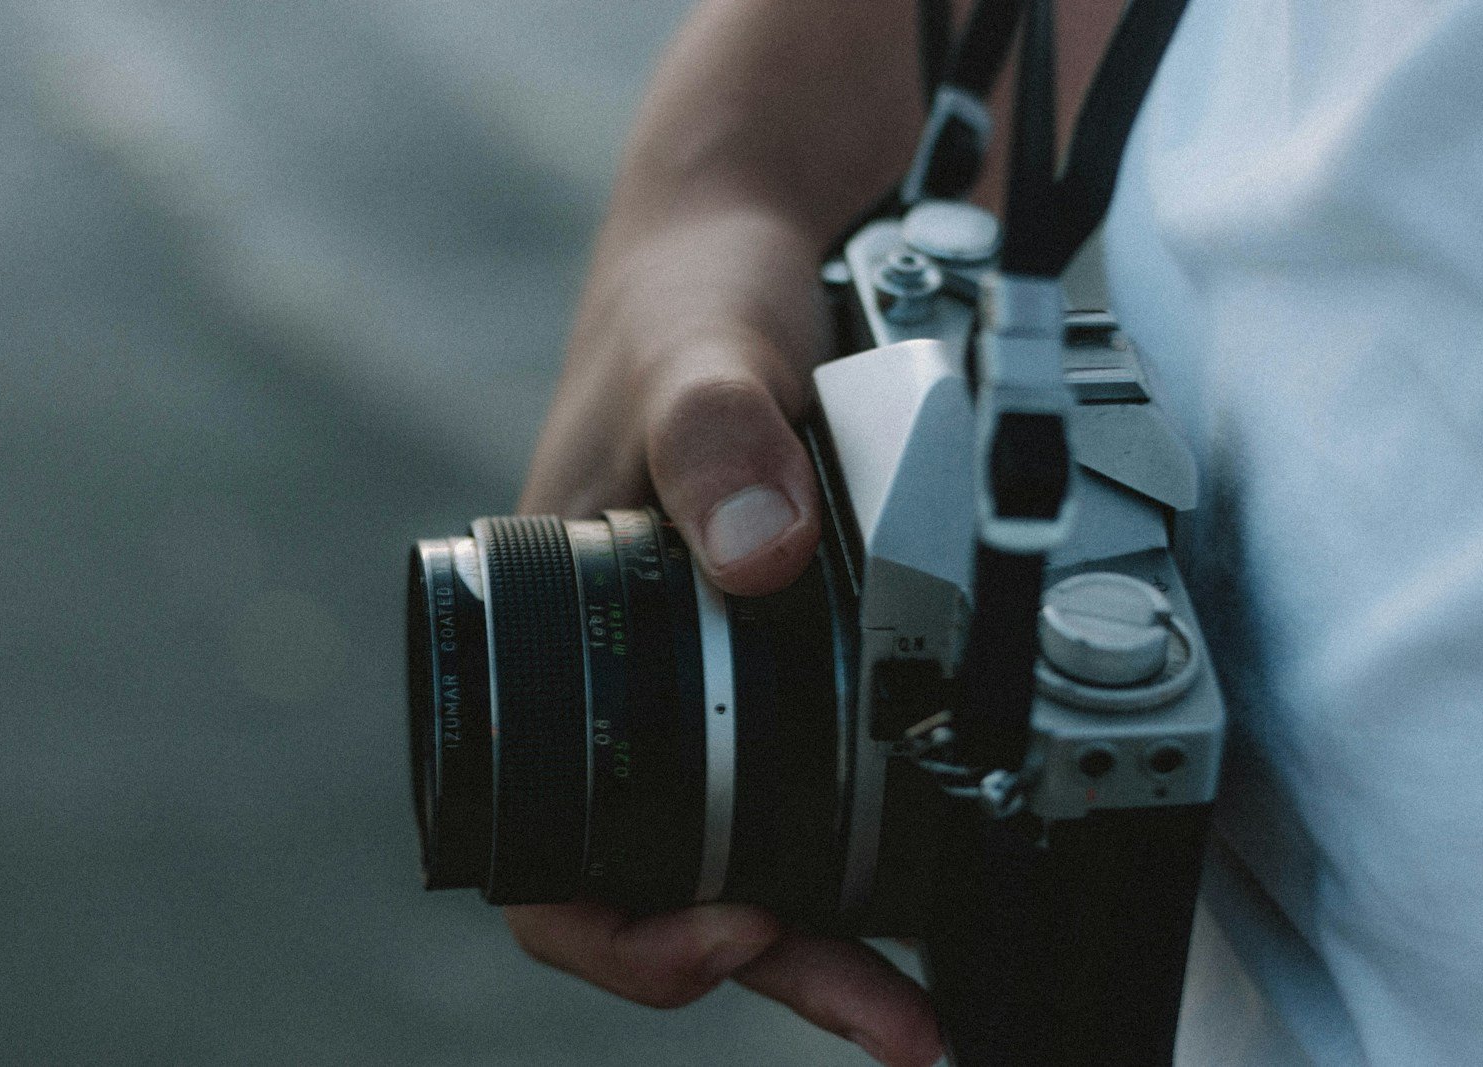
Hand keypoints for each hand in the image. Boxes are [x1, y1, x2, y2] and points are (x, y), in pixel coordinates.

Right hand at [513, 205, 939, 1066]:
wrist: (762, 242)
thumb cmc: (687, 297)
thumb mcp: (694, 352)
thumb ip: (715, 428)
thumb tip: (759, 557)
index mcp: (553, 643)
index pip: (539, 850)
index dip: (614, 927)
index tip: (724, 925)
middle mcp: (637, 680)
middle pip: (667, 882)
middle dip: (769, 966)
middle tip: (893, 1023)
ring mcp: (721, 673)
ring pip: (755, 850)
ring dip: (837, 941)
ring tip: (930, 1009)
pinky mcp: (805, 650)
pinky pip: (826, 779)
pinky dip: (876, 850)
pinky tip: (943, 883)